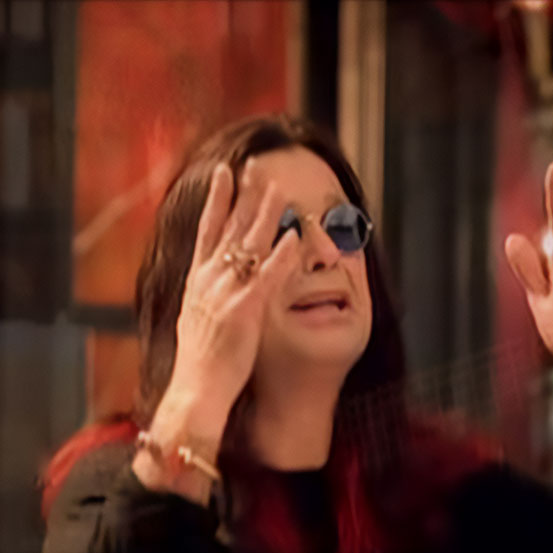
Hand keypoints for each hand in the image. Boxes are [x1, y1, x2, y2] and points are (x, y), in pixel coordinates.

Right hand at [168, 161, 298, 403]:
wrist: (195, 390)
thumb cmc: (200, 359)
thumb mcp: (196, 317)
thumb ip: (206, 292)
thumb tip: (211, 277)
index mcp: (198, 280)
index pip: (207, 228)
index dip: (216, 197)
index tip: (224, 171)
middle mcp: (209, 280)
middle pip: (230, 228)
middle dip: (245, 195)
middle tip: (257, 165)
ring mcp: (226, 293)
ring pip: (249, 245)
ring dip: (266, 214)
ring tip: (280, 189)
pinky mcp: (245, 311)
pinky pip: (267, 277)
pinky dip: (280, 256)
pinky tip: (293, 237)